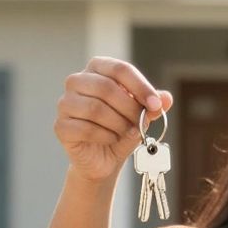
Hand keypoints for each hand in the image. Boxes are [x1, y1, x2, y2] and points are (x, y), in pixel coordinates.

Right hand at [55, 57, 173, 181]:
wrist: (105, 158)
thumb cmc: (122, 129)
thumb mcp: (141, 115)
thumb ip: (153, 105)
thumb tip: (166, 98)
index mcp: (97, 69)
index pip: (120, 69)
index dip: (140, 86)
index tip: (156, 105)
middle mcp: (76, 81)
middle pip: (106, 87)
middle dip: (129, 108)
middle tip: (140, 123)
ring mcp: (65, 103)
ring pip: (95, 109)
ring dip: (118, 124)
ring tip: (127, 132)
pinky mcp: (61, 126)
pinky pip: (85, 128)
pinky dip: (105, 136)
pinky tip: (111, 139)